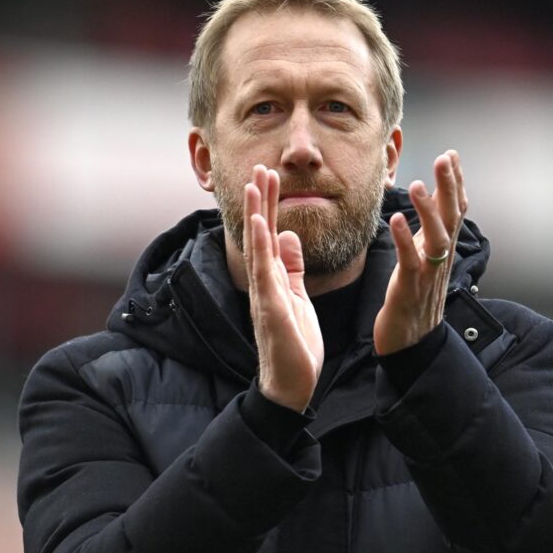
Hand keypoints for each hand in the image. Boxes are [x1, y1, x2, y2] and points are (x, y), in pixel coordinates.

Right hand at [243, 165, 323, 411]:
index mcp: (272, 279)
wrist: (292, 385)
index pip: (269, 234)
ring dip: (256, 214)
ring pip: (257, 248)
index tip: (269, 175)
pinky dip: (262, 248)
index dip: (269, 204)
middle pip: (260, 234)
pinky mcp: (271, 310)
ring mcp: (265, 295)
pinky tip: (262, 225)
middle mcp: (263, 283)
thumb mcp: (298, 297)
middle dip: (260, 200)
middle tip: (259, 167)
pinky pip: (264, 274)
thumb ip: (292, 267)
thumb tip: (288, 235)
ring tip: (254, 184)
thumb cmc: (294, 345)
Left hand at [374, 150, 467, 355]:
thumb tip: (431, 200)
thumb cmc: (414, 296)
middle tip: (445, 158)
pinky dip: (405, 239)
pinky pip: (410, 261)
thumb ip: (428, 230)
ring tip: (417, 185)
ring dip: (428, 210)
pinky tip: (396, 220)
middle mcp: (440, 257)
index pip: (456, 209)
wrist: (411, 341)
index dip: (456, 182)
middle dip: (450, 186)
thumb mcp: (424, 258)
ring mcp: (428, 273)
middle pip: (452, 217)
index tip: (451, 154)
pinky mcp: (410, 287)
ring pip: (436, 238)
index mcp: (443, 248)